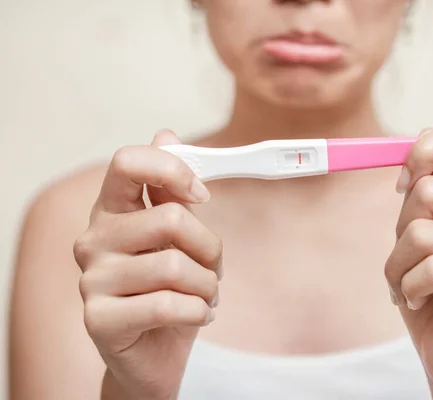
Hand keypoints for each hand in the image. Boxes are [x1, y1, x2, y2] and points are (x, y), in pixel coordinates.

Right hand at [73, 130, 222, 399]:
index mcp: (112, 211)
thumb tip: (166, 134)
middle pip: (170, 218)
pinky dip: (199, 312)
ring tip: (204, 296)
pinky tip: (196, 316)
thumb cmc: (169, 291)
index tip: (201, 194)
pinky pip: (170, 306)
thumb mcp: (177, 238)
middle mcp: (93, 240)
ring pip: (175, 266)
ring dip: (208, 286)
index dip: (173, 170)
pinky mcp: (99, 321)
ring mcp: (91, 281)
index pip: (127, 162)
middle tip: (212, 268)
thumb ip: (171, 190)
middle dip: (209, 247)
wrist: (154, 353)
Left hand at [385, 123, 432, 398]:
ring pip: (420, 233)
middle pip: (427, 192)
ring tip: (413, 285)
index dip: (425, 152)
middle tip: (409, 260)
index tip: (404, 184)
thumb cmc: (430, 286)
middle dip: (400, 231)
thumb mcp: (417, 230)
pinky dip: (410, 289)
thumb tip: (418, 145)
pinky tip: (422, 301)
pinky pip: (431, 269)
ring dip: (398, 266)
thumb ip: (423, 189)